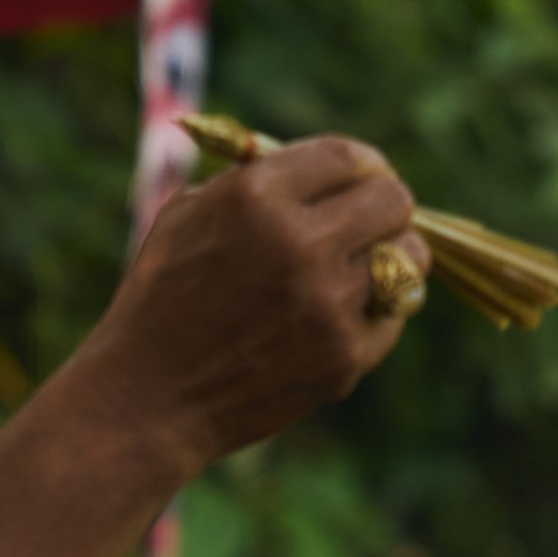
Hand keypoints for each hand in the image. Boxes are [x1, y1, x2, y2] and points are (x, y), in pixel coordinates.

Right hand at [92, 138, 427, 469]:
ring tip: (366, 267)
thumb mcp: (185, 217)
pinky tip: (340, 318)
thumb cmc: (160, 301)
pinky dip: (375, 313)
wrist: (147, 399)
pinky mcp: (345, 355)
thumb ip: (250, 181)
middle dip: (387, 206)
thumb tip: (317, 170)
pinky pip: (392, 316)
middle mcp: (299, 243)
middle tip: (374, 222)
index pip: (347, 157)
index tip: (365, 176)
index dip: (363, 164)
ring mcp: (328, 303)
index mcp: (255, 197)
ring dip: (393, 258)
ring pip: (410, 258)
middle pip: (392, 200)